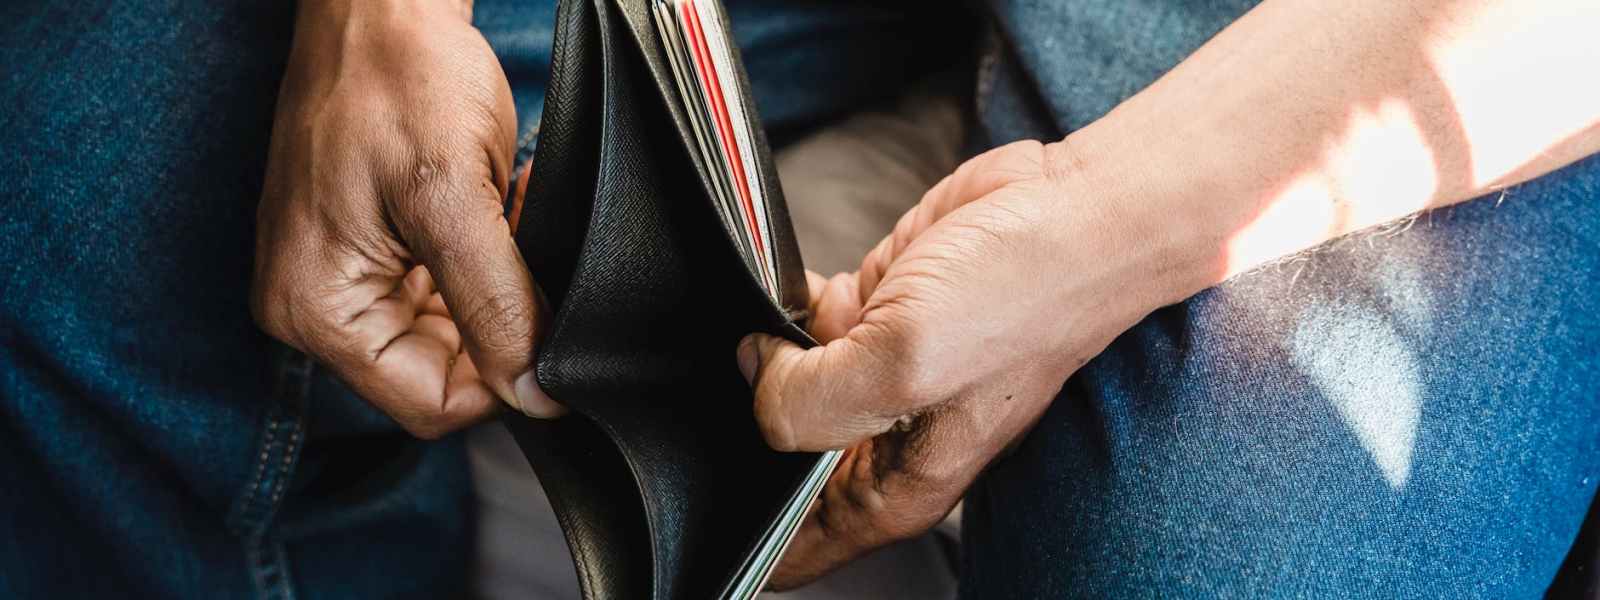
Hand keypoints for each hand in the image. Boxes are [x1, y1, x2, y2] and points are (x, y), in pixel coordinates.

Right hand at [252, 0, 561, 438]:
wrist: (381, 5)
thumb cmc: (397, 78)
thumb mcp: (455, 199)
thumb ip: (496, 305)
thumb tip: (533, 393)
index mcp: (316, 310)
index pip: (429, 403)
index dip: (500, 376)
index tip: (544, 324)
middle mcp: (318, 305)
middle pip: (440, 372)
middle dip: (498, 320)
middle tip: (519, 249)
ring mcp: (345, 276)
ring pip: (453, 331)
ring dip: (496, 286)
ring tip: (504, 215)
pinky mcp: (372, 248)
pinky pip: (445, 289)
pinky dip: (485, 258)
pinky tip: (496, 209)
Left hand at [739, 140, 1185, 587]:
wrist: (1076, 210)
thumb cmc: (1023, 295)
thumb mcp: (903, 362)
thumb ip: (808, 397)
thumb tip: (754, 376)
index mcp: (895, 487)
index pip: (792, 548)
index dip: (743, 528)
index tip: (707, 493)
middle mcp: (884, 440)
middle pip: (777, 464)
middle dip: (744, 431)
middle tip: (728, 392)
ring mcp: (878, 375)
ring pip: (779, 388)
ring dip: (760, 360)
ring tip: (759, 332)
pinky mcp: (874, 312)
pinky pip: (798, 327)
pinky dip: (783, 308)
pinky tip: (788, 293)